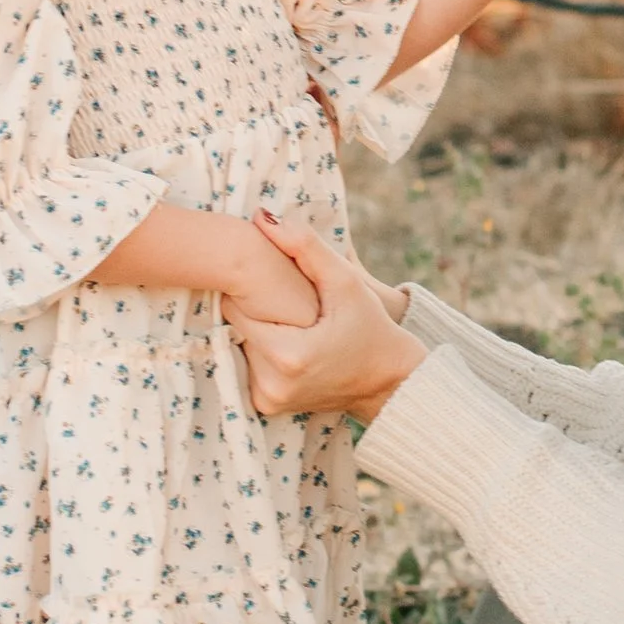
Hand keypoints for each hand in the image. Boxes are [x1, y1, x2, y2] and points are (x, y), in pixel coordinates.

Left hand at [230, 213, 427, 424]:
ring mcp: (268, 400)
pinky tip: (288, 341)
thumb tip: (262, 217)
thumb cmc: (371, 326)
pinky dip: (263, 352)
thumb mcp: (346, 282)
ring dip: (258, 331)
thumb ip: (306, 247)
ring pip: (241, 347)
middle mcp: (271, 384)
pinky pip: (250, 367)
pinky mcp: (267, 407)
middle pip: (236, 329)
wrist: (388, 380)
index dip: (251, 290)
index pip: (236, 308)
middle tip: (282, 300)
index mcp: (288, 356)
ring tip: (288, 320)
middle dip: (255, 310)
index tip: (271, 283)